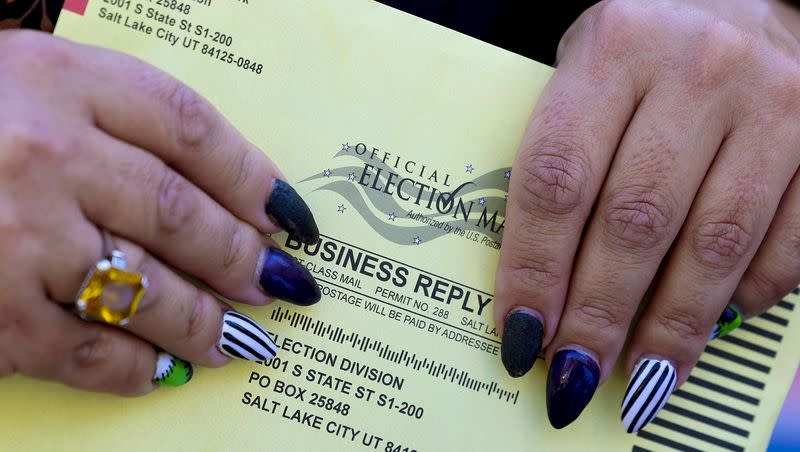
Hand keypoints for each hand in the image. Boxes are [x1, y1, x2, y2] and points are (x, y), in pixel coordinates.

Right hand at [0, 30, 320, 393]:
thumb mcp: (27, 80)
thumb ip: (118, 117)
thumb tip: (228, 188)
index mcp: (60, 81)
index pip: (192, 130)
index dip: (255, 177)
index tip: (290, 216)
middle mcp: (46, 156)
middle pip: (184, 215)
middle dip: (243, 259)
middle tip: (279, 285)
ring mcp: (16, 239)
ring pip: (149, 290)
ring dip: (207, 322)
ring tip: (245, 339)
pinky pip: (85, 353)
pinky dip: (133, 369)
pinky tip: (162, 372)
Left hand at [494, 0, 799, 430]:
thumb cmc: (644, 51)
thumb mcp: (586, 73)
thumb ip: (563, 157)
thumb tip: (541, 284)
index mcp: (612, 50)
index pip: (557, 179)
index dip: (534, 269)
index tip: (520, 335)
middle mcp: (695, 70)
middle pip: (634, 221)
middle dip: (598, 314)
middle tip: (573, 374)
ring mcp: (771, 102)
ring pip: (714, 243)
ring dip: (671, 326)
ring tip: (640, 380)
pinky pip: (789, 240)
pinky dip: (748, 294)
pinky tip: (712, 323)